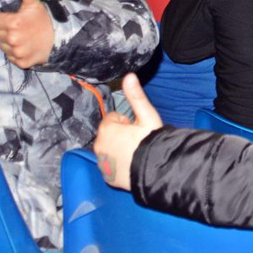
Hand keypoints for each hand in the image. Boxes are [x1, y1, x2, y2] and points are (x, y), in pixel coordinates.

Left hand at [0, 0, 53, 68]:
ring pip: (2, 46)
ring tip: (22, 38)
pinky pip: (10, 57)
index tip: (10, 20)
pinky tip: (25, 47)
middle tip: (18, 29)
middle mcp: (11, 39)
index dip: (0, 20)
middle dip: (4, 31)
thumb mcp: (35, 5)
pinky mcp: (20, 62)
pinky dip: (15, 53)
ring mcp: (16, 52)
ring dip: (9, 42)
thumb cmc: (45, 21)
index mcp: (12, 23)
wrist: (61, 41)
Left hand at [93, 74, 162, 191]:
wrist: (154, 170)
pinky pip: (109, 165)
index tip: (137, 129)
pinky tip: (131, 165)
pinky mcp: (106, 176)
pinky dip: (117, 164)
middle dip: (121, 135)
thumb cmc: (150, 140)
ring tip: (136, 154)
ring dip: (118, 149)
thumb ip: (136, 96)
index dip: (127, 122)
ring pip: (109, 150)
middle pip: (110, 134)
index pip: (114, 118)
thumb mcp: (147, 115)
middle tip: (138, 141)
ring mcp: (101, 162)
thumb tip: (129, 75)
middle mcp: (98, 145)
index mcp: (106, 128)